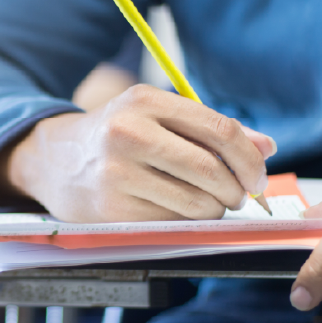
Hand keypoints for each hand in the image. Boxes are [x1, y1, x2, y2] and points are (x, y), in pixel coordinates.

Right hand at [0, 84, 275, 222]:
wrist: (55, 160)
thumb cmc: (116, 136)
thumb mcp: (156, 117)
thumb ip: (211, 130)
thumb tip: (266, 147)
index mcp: (145, 100)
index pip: (219, 130)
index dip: (249, 159)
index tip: (257, 177)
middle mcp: (129, 132)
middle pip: (211, 169)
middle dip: (236, 190)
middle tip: (236, 195)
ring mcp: (118, 172)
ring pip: (196, 202)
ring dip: (213, 209)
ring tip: (204, 202)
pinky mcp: (113, 208)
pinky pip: (173, 222)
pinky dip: (185, 221)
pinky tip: (173, 209)